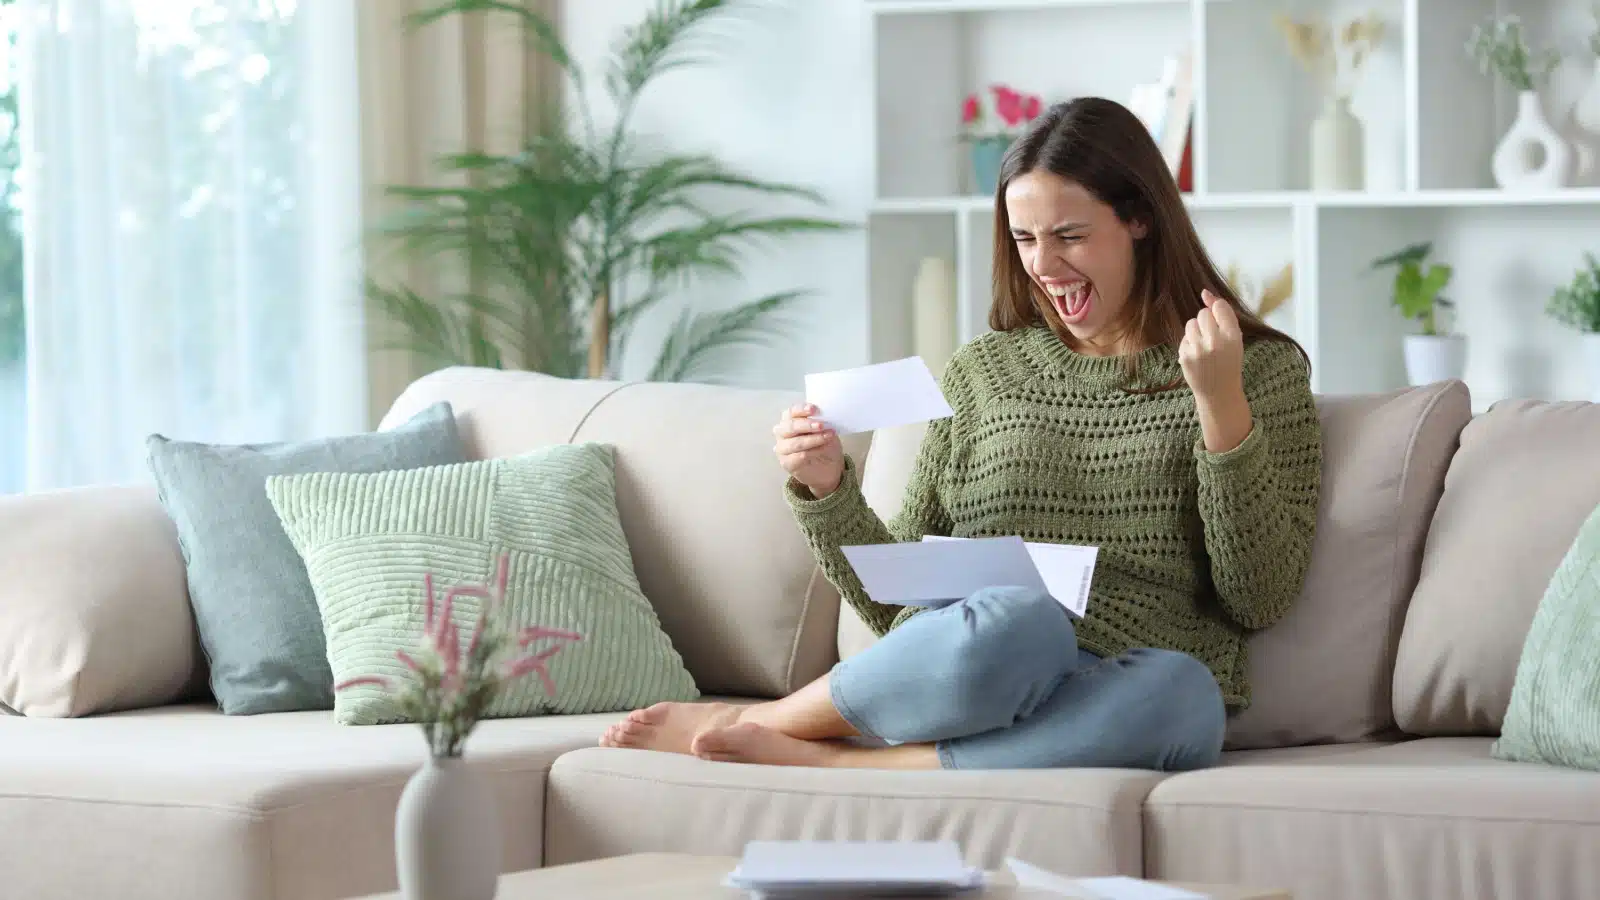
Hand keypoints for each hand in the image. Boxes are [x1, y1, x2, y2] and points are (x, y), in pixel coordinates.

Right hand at [773, 403, 844, 498]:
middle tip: (822, 425)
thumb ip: (822, 422)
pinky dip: (812, 452)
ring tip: (827, 437)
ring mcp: (782, 449)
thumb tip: (824, 417)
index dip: (801, 409)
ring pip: (795, 442)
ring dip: (812, 439)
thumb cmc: (825, 445)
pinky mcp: (786, 463)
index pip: (791, 412)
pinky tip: (822, 450)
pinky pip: (797, 456)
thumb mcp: (827, 430)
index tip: (814, 409)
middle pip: (790, 426)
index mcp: (789, 420)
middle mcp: (782, 433)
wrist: (829, 468)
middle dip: (807, 425)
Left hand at [1179, 289, 1245, 403]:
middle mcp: (1215, 342)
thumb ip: (1223, 314)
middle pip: (1203, 313)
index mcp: (1233, 336)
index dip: (1218, 312)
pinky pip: (1184, 337)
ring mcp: (1198, 350)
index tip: (1220, 323)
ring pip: (1191, 322)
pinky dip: (1190, 343)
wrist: (1218, 391)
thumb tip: (1204, 292)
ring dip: (1197, 330)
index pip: (1219, 307)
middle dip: (1207, 321)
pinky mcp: (1184, 356)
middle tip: (1213, 337)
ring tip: (1205, 345)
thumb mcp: (1235, 338)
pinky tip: (1198, 355)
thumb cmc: (1229, 361)